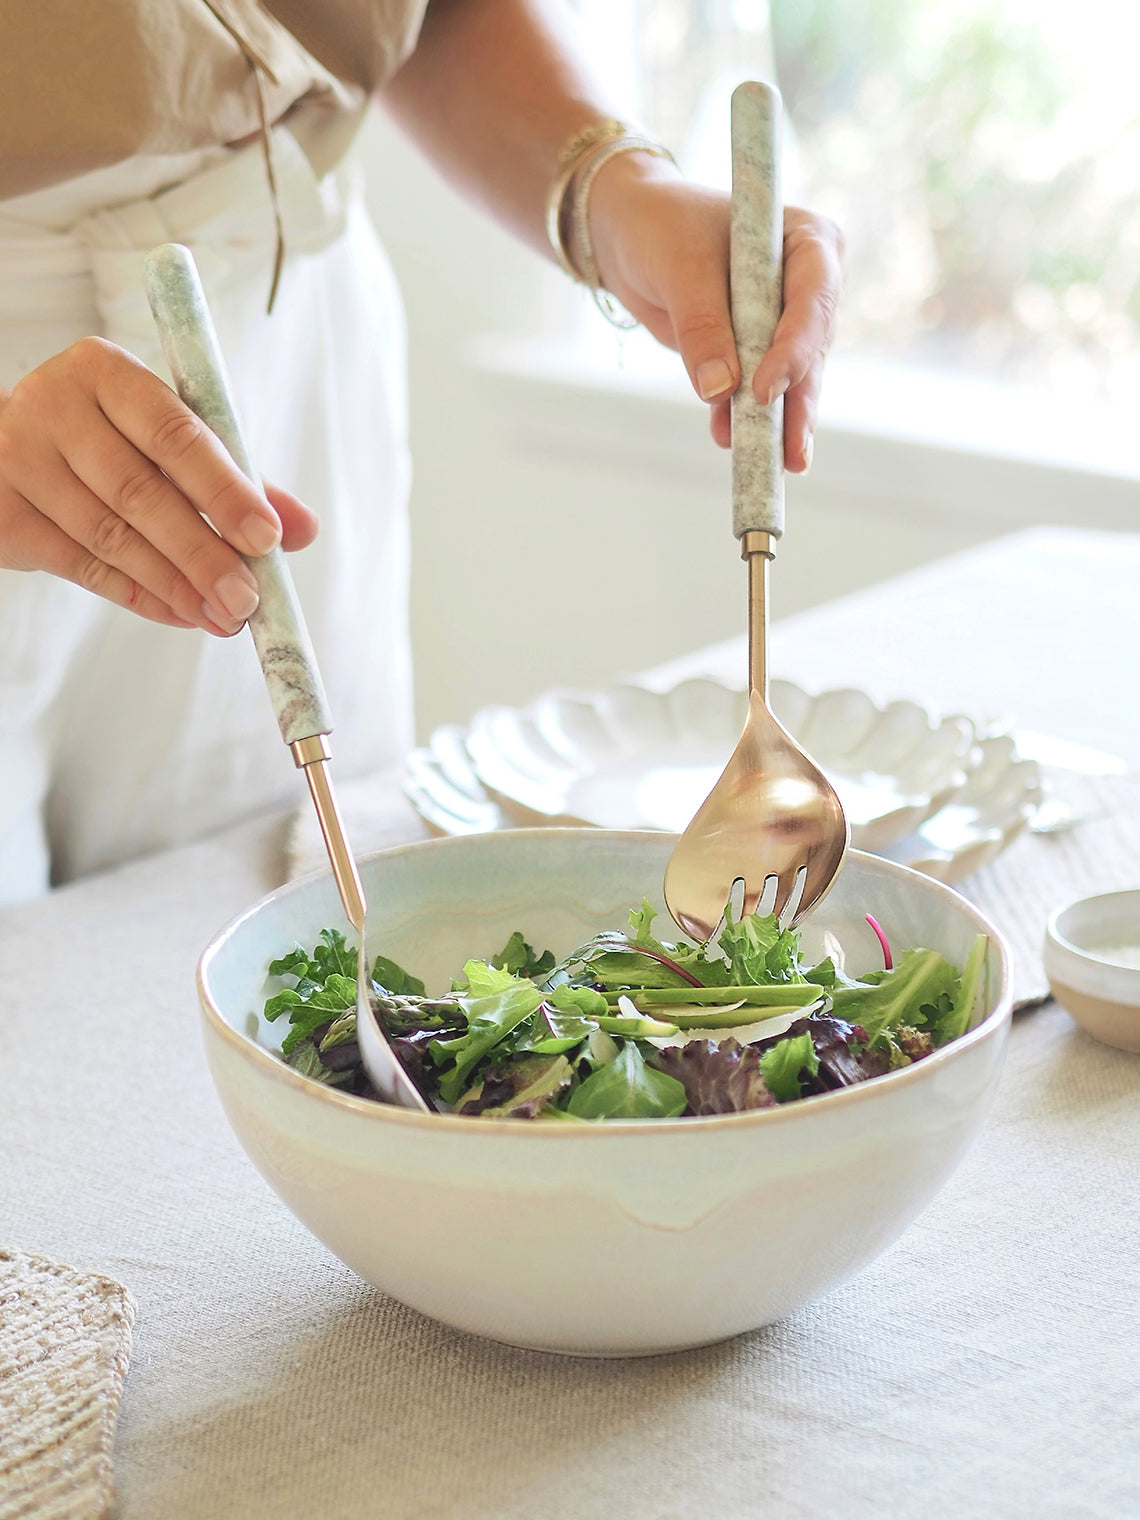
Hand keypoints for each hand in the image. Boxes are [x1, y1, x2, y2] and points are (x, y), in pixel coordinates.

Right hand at [0, 337, 318, 633]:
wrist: (0, 448)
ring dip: (176, 584)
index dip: (225, 490)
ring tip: (223, 616)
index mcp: (105, 372)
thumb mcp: (167, 441)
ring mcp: (18, 458)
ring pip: (110, 535)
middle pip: (141, 491)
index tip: (268, 538)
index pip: (175, 433)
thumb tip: (303, 527)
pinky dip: (139, 595)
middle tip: (248, 599)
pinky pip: (80, 565)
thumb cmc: (105, 440)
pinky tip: (181, 612)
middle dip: (204, 553)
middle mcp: (54, 405)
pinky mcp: (1, 511)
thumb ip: (235, 478)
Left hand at [587, 157, 842, 468]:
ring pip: (790, 380)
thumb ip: (703, 326)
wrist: (629, 235)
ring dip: (775, 421)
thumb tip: (720, 389)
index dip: (795, 348)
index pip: (814, 299)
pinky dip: (741, 417)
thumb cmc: (662, 228)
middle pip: (811, 350)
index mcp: (808, 241)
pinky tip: (727, 439)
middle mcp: (807, 283)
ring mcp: (784, 321)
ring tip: (768, 461)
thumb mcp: (681, 269)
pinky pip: (754, 391)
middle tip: (791, 451)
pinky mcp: (756, 350)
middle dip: (797, 402)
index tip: (765, 390)